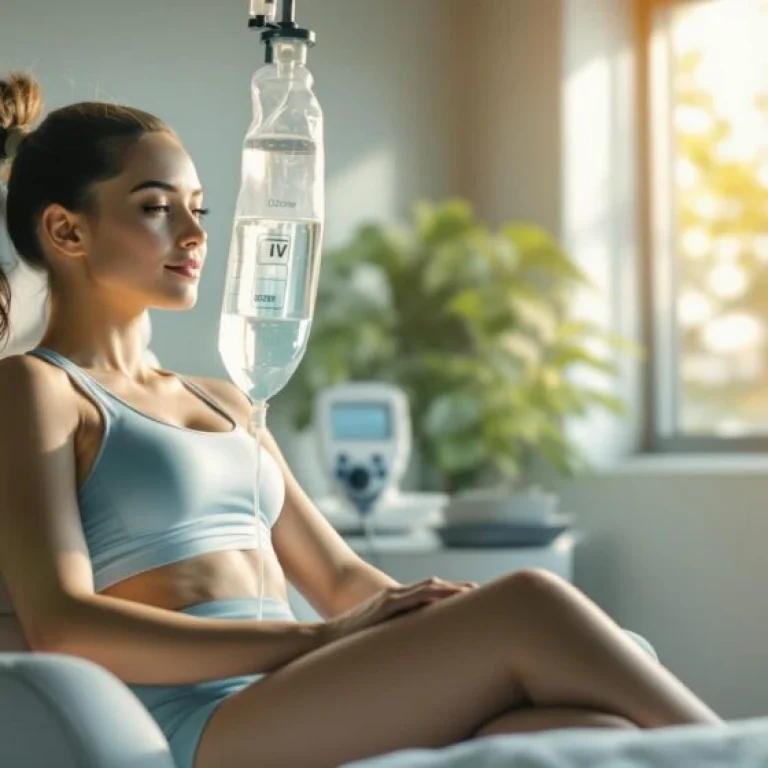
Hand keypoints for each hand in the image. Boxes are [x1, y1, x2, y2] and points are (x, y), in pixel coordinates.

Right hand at [321, 577, 479, 645]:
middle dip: (462, 590)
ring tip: (476, 593)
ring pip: (430, 588)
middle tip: (489, 594)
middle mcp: (396, 595)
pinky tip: (449, 597)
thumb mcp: (380, 638)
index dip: (456, 595)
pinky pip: (414, 596)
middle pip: (437, 588)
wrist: (323, 639)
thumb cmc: (351, 644)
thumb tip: (419, 653)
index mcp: (398, 602)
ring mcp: (391, 599)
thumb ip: (399, 638)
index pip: (433, 594)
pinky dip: (433, 595)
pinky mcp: (385, 606)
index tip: (479, 600)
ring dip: (453, 589)